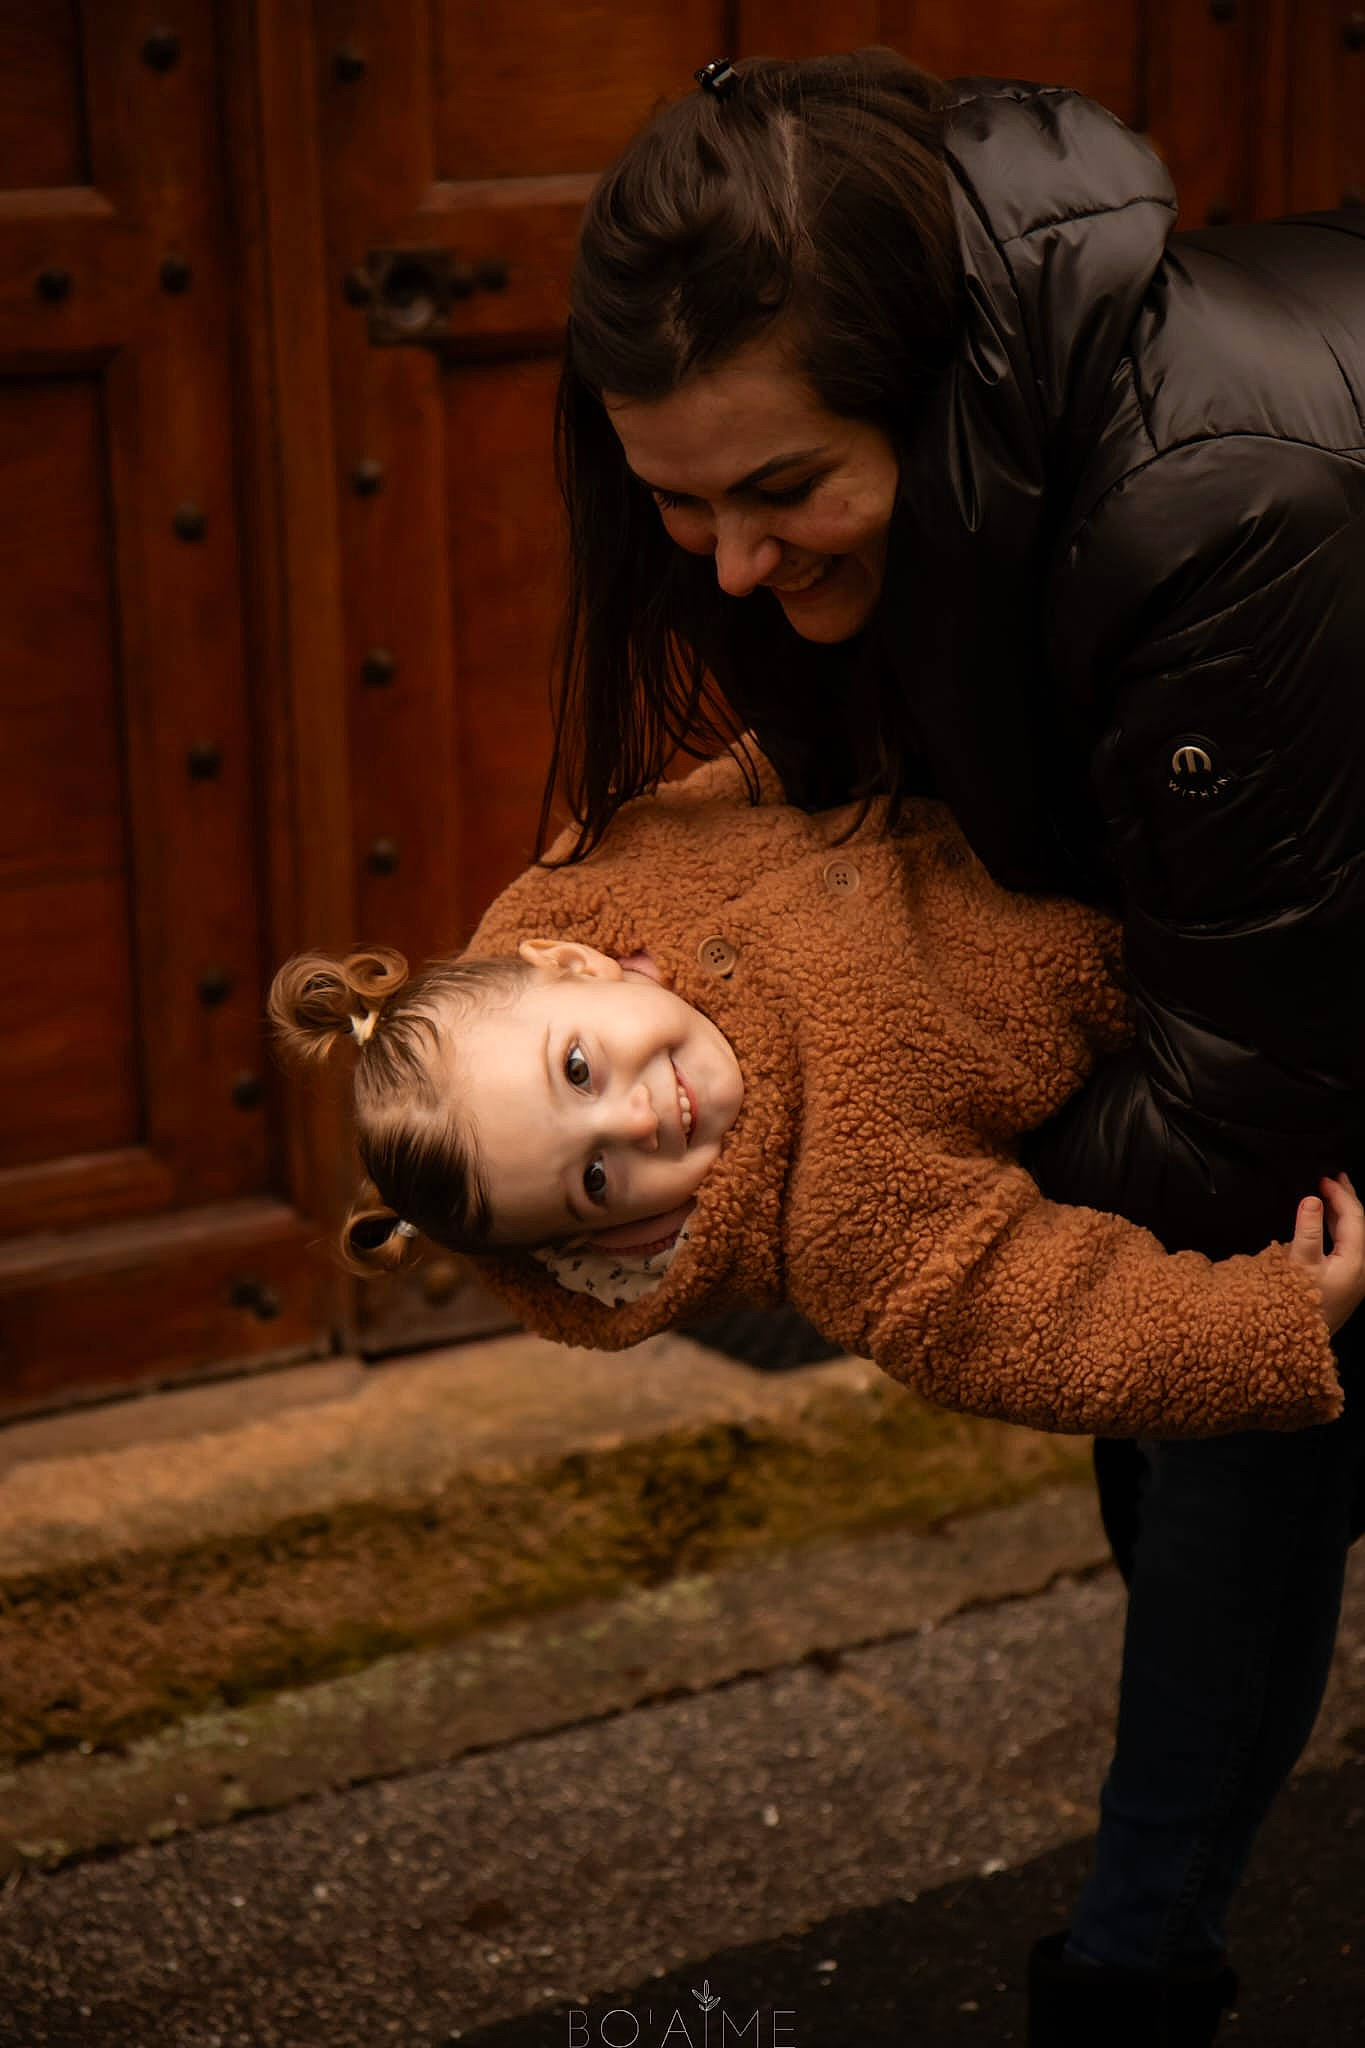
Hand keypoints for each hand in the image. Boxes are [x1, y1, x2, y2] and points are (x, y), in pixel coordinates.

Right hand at [1286, 1172, 1364, 1334]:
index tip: (1324, 1178)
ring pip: (1354, 1236)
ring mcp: (1354, 1277)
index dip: (1340, 1195)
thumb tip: (1312, 1199)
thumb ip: (1307, 1231)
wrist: (1295, 1342)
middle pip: (1360, 1225)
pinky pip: (1347, 1246)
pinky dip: (1339, 1229)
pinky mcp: (1344, 1283)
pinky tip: (1328, 1225)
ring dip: (1343, 1214)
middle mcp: (1361, 1268)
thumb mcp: (1299, 1265)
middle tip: (1336, 1177)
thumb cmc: (1295, 1303)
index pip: (1355, 1218)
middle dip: (1347, 1200)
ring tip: (1332, 1195)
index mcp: (1355, 1261)